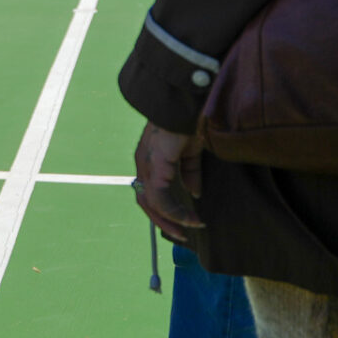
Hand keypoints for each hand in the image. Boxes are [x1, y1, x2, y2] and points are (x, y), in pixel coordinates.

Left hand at [133, 121, 204, 241]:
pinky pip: (160, 197)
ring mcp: (146, 165)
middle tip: (182, 234)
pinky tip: (191, 217)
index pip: (149, 191)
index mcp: (149, 159)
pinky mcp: (155, 165)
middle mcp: (143, 164)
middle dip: (163, 221)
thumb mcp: (191, 152)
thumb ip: (190, 172)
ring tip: (189, 228)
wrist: (190, 104)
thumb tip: (194, 193)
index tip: (183, 222)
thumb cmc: (190, 122)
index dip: (164, 209)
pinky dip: (175, 211)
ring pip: (151, 203)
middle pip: (145, 201)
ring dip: (170, 220)